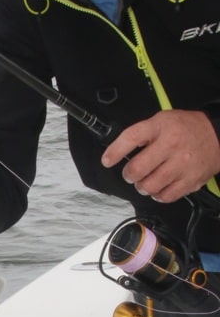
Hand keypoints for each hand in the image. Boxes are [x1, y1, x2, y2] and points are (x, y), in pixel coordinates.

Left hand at [101, 110, 219, 202]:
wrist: (217, 136)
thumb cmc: (186, 128)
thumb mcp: (162, 120)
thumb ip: (143, 133)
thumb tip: (120, 150)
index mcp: (161, 127)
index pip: (131, 138)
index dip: (115, 151)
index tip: (107, 160)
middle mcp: (171, 145)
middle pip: (138, 168)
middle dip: (129, 174)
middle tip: (131, 173)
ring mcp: (182, 164)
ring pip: (150, 186)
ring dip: (142, 187)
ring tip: (144, 182)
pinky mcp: (190, 180)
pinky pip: (166, 196)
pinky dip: (157, 195)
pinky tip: (158, 188)